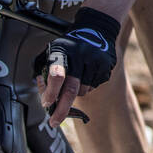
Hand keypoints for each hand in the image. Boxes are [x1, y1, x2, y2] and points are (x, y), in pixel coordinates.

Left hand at [34, 7, 119, 127]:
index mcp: (63, 51)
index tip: (46, 103)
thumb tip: (46, 98)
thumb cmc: (71, 45)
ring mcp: (95, 62)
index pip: (56, 74)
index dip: (51, 91)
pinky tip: (86, 73)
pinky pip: (93, 86)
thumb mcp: (55, 51)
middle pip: (71, 90)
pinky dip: (87, 85)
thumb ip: (47, 73)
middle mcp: (80, 56)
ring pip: (83, 91)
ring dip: (76, 93)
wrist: (98, 29)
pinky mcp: (106, 67)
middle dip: (61, 110)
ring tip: (75, 79)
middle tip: (54, 122)